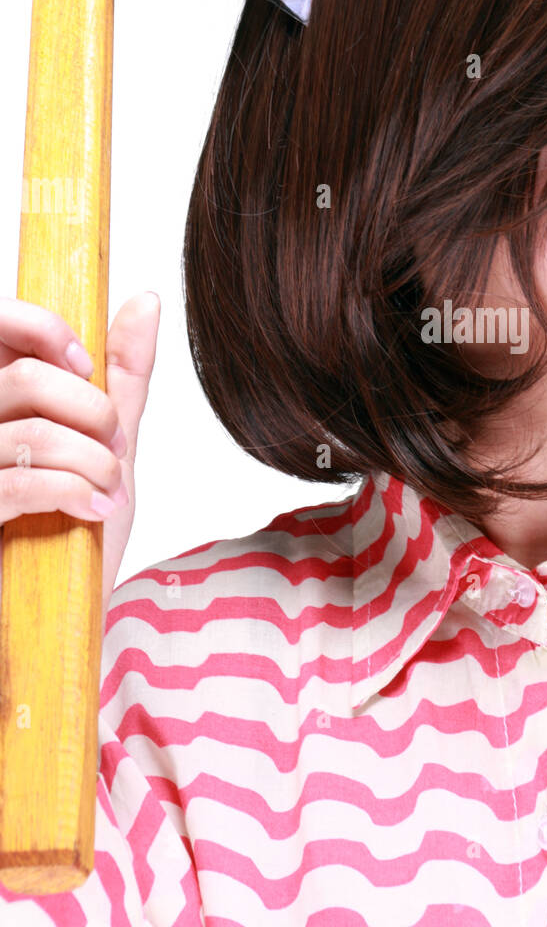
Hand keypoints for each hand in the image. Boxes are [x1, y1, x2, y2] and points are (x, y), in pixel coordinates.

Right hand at [0, 292, 160, 610]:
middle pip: (23, 380)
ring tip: (109, 490)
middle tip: (113, 445)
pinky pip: (22, 483)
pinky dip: (77, 492)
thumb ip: (121, 377)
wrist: (54, 627)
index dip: (43, 329)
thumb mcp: (108, 447)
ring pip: (32, 431)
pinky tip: (96, 511)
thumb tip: (144, 299)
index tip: (85, 365)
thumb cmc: (72, 535)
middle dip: (92, 410)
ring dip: (93, 461)